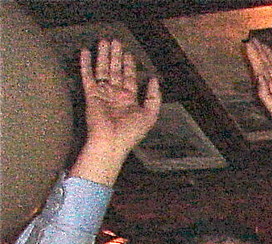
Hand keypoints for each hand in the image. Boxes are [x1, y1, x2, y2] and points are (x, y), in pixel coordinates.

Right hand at [69, 39, 160, 183]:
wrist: (111, 142)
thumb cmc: (131, 133)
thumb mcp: (150, 115)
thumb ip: (154, 97)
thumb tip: (154, 80)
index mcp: (130, 100)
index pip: (130, 78)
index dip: (129, 65)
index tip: (129, 53)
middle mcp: (116, 95)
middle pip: (116, 71)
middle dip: (116, 56)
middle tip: (116, 41)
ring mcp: (103, 94)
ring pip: (103, 70)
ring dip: (104, 55)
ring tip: (104, 41)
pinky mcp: (91, 94)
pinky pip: (88, 76)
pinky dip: (86, 64)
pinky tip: (85, 52)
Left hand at [243, 39, 271, 164]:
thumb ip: (264, 94)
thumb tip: (259, 76)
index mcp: (271, 91)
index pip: (259, 71)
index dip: (253, 58)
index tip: (248, 45)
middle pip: (266, 65)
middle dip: (259, 52)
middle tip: (252, 39)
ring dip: (269, 54)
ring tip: (262, 43)